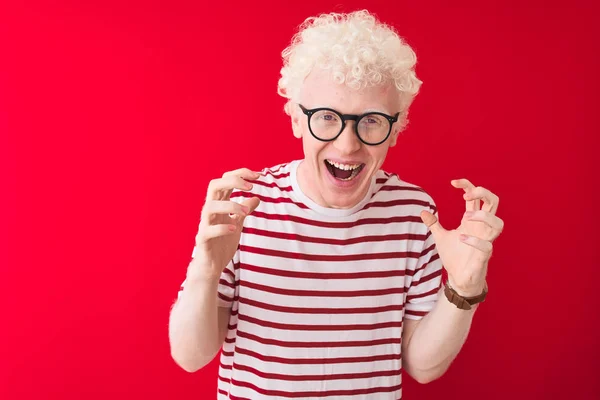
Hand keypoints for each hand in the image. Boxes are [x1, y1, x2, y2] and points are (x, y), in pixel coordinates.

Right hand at [189, 168, 260, 280]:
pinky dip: (221, 228)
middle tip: (251, 186)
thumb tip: (257, 198)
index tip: (258, 176)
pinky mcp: (203, 240)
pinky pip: (208, 231)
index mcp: (219, 205)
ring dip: (230, 206)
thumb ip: (244, 210)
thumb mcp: (237, 224)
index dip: (240, 174)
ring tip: (246, 212)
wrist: (210, 267)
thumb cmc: (221, 243)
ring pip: (209, 207)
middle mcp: (210, 211)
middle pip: (214, 186)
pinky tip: (233, 229)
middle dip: (232, 181)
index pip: (225, 180)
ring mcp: (205, 225)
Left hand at [420, 179, 503, 295]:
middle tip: (466, 195)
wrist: (458, 278)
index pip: (476, 196)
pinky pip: (487, 246)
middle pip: (493, 202)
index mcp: (472, 220)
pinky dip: (474, 240)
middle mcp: (481, 228)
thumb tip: (422, 211)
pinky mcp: (484, 256)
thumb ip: (434, 224)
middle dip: (483, 193)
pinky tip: (461, 238)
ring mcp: (485, 241)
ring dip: (483, 216)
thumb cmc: (454, 256)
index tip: (453, 182)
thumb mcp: (440, 237)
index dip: (468, 185)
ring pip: (498, 223)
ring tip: (466, 216)